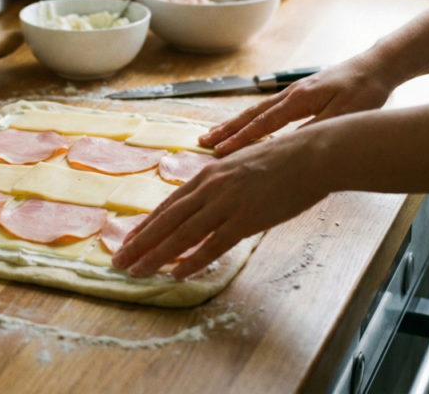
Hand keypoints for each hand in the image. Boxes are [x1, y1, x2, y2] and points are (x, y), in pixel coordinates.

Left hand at [112, 129, 329, 278]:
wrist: (310, 155)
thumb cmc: (281, 161)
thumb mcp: (240, 166)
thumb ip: (221, 184)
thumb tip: (208, 200)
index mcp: (208, 174)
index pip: (169, 205)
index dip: (146, 225)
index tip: (127, 240)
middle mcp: (210, 188)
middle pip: (166, 220)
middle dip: (139, 243)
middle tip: (118, 261)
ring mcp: (226, 203)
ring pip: (182, 235)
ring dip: (155, 255)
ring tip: (136, 271)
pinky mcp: (245, 219)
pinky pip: (213, 245)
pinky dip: (193, 261)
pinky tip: (177, 274)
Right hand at [200, 53, 400, 154]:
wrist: (378, 66)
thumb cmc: (365, 92)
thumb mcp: (343, 115)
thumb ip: (314, 131)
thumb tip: (286, 147)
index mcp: (299, 99)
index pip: (262, 123)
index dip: (240, 139)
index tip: (219, 151)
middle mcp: (290, 94)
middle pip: (251, 114)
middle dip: (226, 130)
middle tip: (203, 141)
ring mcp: (294, 93)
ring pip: (257, 111)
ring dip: (234, 124)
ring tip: (215, 135)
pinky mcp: (301, 94)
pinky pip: (269, 109)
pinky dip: (251, 119)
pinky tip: (247, 127)